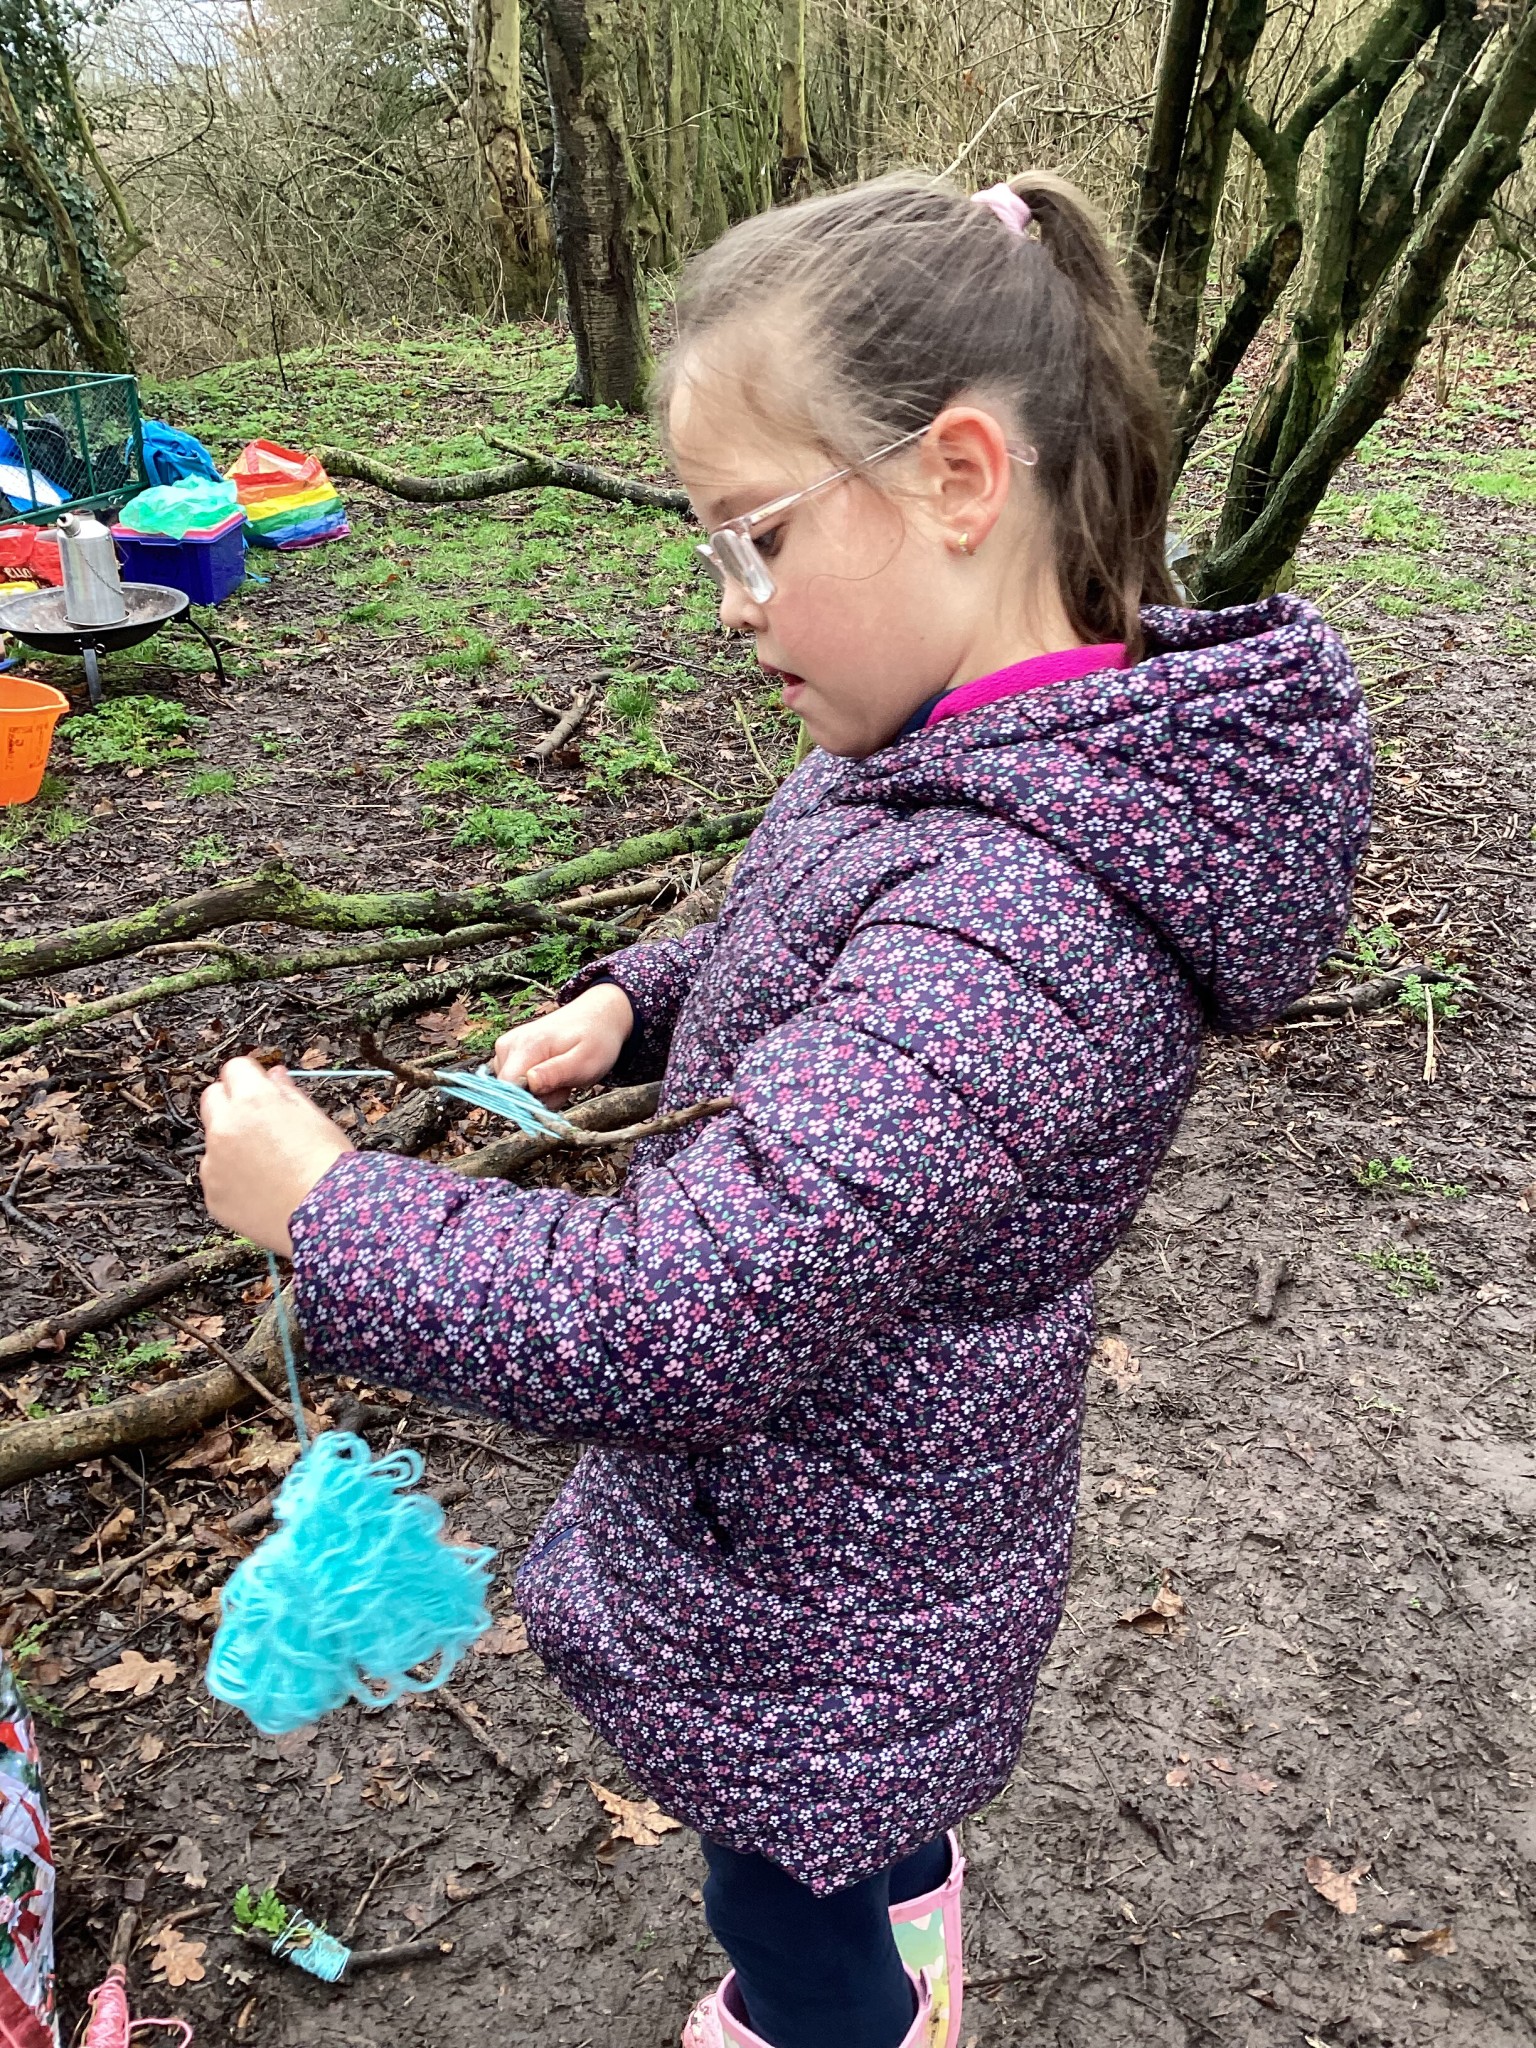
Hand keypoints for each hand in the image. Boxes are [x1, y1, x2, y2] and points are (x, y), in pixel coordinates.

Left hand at [199, 1058, 353, 1255]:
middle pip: (213, 1097)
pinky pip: (216, 1177)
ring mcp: (214, 1163)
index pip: (235, 1068)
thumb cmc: (330, 1168)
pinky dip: (232, 1179)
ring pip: (214, 1140)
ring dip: (232, 1144)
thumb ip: (287, 1093)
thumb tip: (273, 1075)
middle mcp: (225, 1127)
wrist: (331, 1217)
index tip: (259, 1088)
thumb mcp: (316, 1118)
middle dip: (232, 1104)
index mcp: (253, 1100)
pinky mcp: (213, 1194)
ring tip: (269, 1165)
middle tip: (259, 1123)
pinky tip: (262, 1189)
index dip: (250, 1077)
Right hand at [490, 982, 633, 1106]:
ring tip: (562, 1075)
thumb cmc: (595, 1039)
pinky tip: (554, 1073)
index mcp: (525, 1046)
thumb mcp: (585, 1061)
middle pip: (510, 1091)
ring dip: (540, 1092)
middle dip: (538, 1097)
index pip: (506, 1088)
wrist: (599, 1016)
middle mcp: (509, 1045)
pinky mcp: (510, 1052)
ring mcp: (507, 1048)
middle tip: (565, 1082)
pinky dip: (536, 1085)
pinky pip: (515, 1082)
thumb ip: (556, 1073)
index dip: (528, 1101)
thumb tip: (529, 1083)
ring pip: (513, 1089)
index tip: (555, 1093)